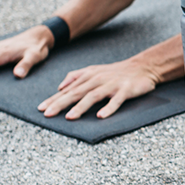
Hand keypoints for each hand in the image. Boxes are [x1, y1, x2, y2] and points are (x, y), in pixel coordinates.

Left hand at [38, 58, 158, 119]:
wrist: (143, 67)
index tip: (41, 109)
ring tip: (70, 117)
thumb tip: (60, 86)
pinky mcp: (126, 90)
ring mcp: (112, 85)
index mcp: (89, 76)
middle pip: (76, 92)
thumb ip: (76, 76)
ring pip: (93, 96)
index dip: (54, 99)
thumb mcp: (94, 70)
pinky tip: (101, 116)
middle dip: (61, 103)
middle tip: (48, 114)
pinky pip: (116, 100)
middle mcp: (98, 80)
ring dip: (81, 107)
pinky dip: (108, 108)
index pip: (68, 89)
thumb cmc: (117, 71)